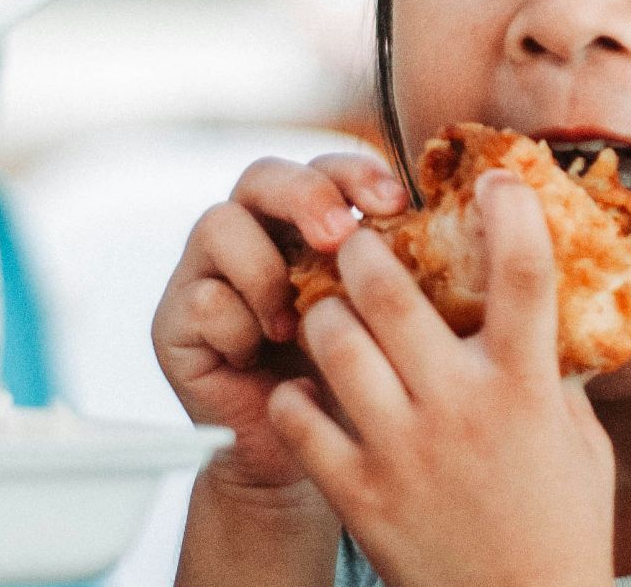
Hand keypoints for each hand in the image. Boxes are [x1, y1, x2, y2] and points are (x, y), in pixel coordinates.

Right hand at [153, 152, 407, 493]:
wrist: (301, 462)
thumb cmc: (354, 385)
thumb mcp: (387, 321)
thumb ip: (400, 270)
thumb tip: (456, 229)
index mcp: (308, 225)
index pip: (325, 168)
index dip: (356, 173)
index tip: (397, 204)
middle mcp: (254, 236)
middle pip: (262, 176)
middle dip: (305, 196)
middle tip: (339, 236)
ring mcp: (207, 274)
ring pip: (218, 224)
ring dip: (265, 268)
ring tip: (293, 321)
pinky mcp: (174, 322)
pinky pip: (201, 299)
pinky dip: (238, 326)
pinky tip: (261, 357)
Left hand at [270, 170, 615, 586]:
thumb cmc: (559, 526)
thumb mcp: (580, 441)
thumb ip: (557, 373)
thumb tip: (554, 307)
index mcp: (526, 388)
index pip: (523, 274)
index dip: (509, 209)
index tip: (494, 176)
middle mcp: (461, 409)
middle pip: (391, 291)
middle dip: (366, 251)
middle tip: (361, 242)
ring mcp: (403, 450)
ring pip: (333, 342)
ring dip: (326, 314)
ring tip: (330, 313)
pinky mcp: (359, 493)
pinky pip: (301, 418)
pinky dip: (298, 395)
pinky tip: (311, 393)